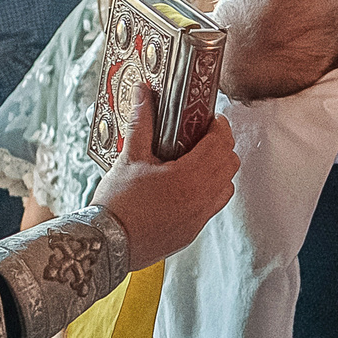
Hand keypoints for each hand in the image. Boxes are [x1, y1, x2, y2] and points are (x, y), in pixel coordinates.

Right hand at [91, 86, 237, 264]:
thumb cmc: (117, 204)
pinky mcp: (192, 232)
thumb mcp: (129, 157)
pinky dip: (211, 191)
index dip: (219, 127)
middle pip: (230, 163)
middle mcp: (200, 199)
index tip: (211, 119)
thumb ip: (142, 122)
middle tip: (204, 135)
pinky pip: (214, 206)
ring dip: (219, 169)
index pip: (221, 144)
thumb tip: (143, 93)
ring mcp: (198, 218)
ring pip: (226, 186)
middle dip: (222, 145)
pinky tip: (188, 185)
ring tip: (197, 160)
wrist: (107, 244)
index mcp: (188, 178)